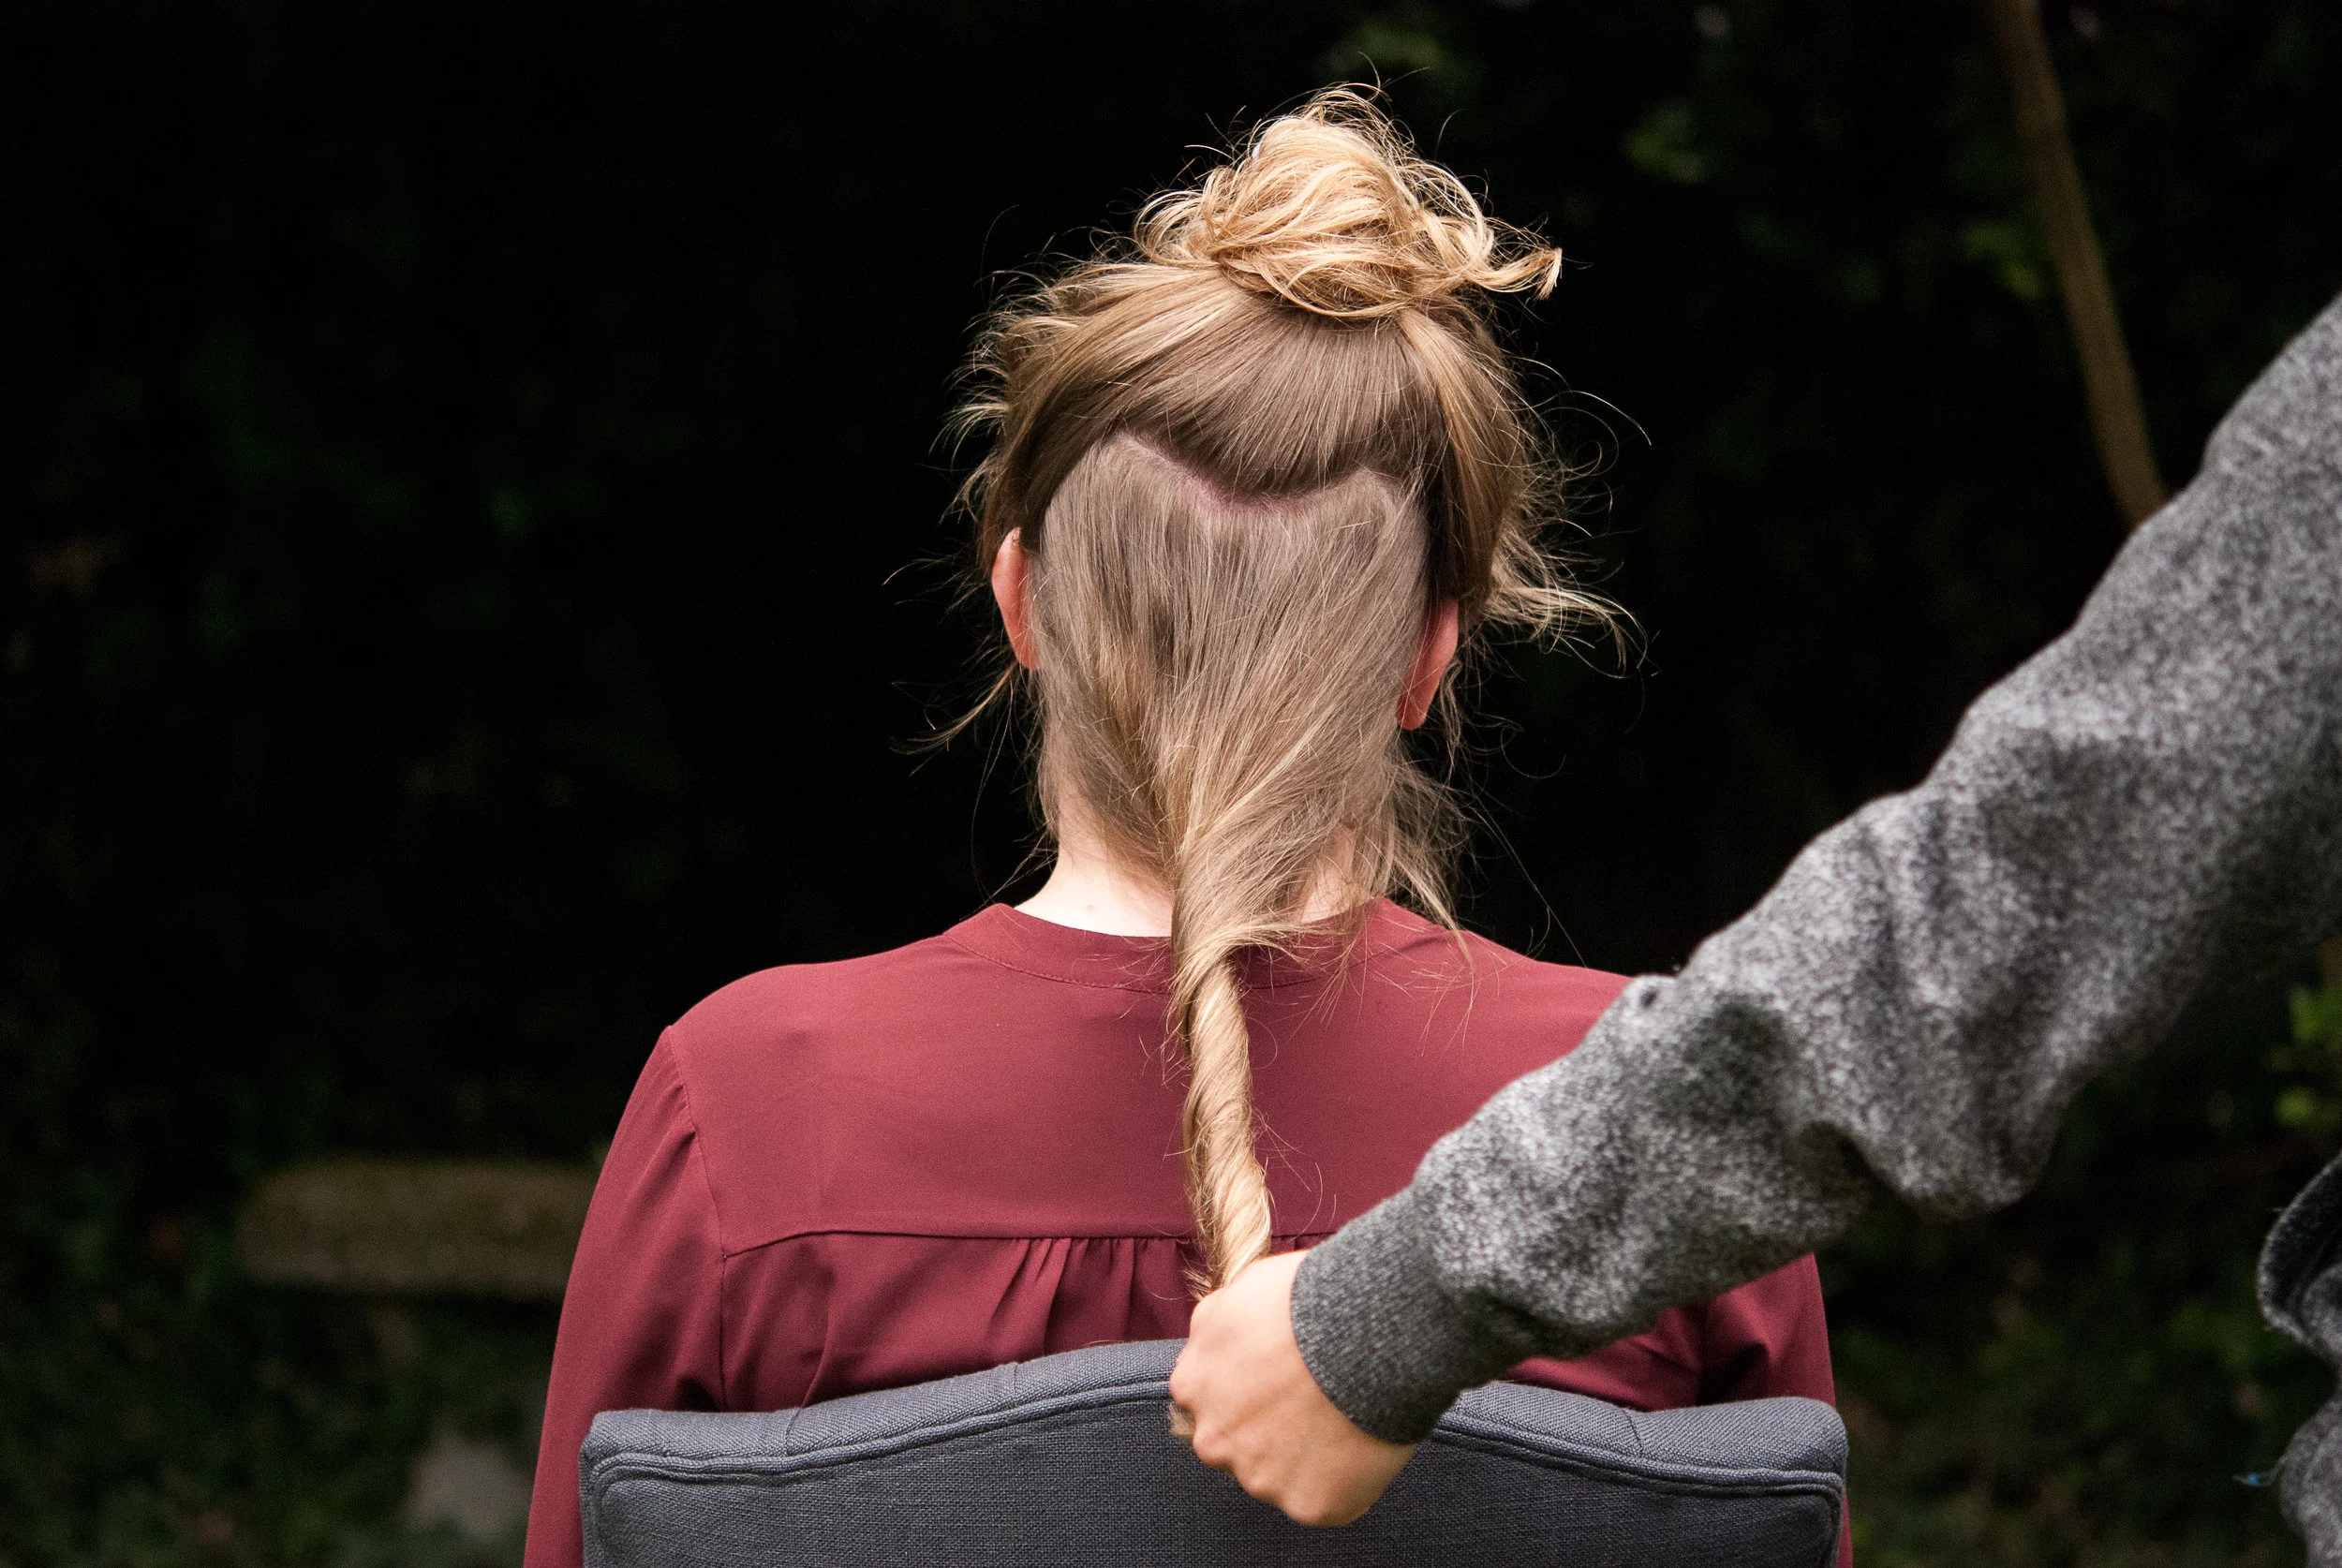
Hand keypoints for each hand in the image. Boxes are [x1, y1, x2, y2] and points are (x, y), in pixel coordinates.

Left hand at [1168, 1250, 1416, 1525]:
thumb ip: (1212, 1328)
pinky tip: (1363, 1443)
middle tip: (1313, 1400)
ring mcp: (1260, 1479)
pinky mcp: (1308, 1505)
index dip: (1249, 1390)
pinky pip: (1325, 1500)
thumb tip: (1207, 1342)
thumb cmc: (1307, 1299)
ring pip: (1280, 1477)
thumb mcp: (1240, 1291)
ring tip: (1344, 1415)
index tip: (1280, 1379)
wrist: (1370, 1328)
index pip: (1210, 1403)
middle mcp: (1214, 1442)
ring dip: (1306, 1457)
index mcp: (1191, 1387)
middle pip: (1237, 1447)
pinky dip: (1344, 1480)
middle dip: (1268, 1430)